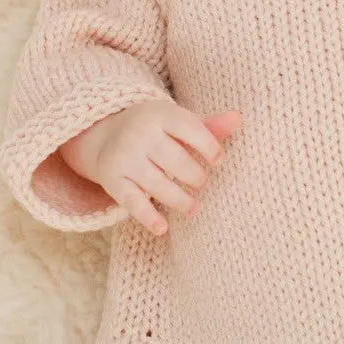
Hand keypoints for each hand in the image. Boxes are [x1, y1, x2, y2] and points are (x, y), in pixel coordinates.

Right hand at [58, 100, 241, 235]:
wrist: (105, 134)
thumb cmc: (156, 130)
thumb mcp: (178, 122)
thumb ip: (208, 126)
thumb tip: (238, 119)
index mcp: (159, 115)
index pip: (189, 128)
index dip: (209, 146)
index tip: (218, 161)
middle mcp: (139, 134)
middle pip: (175, 160)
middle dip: (195, 176)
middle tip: (202, 183)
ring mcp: (125, 158)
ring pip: (157, 184)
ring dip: (180, 200)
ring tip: (194, 208)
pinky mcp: (114, 180)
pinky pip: (132, 202)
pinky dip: (148, 217)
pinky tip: (163, 228)